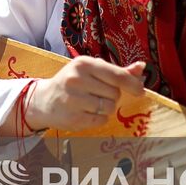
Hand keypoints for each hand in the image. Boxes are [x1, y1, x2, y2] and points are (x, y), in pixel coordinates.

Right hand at [24, 57, 146, 131]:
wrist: (43, 101)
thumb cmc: (73, 83)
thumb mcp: (91, 71)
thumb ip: (117, 71)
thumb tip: (142, 67)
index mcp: (83, 63)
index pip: (117, 75)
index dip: (132, 84)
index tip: (141, 91)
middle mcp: (76, 79)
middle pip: (115, 93)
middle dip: (112, 96)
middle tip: (98, 94)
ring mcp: (73, 99)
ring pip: (109, 108)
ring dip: (106, 108)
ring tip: (91, 104)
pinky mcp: (73, 118)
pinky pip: (100, 120)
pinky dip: (98, 119)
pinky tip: (86, 113)